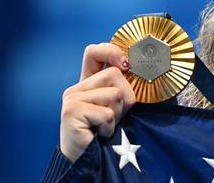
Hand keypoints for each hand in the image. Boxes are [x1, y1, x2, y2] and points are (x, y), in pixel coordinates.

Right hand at [59, 43, 135, 161]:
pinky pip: (107, 113)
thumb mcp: (120, 106)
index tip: (125, 64)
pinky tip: (99, 134)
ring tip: (105, 126)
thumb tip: (142, 65)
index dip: (111, 51)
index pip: (94, 52)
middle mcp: (77, 88)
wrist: (90, 162)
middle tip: (113, 116)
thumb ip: (125, 85)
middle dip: (125, 98)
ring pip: (115, 94)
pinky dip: (110, 126)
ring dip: (118, 114)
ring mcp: (72, 98)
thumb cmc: (110, 134)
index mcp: (88, 82)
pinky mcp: (71, 111)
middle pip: (114, 74)